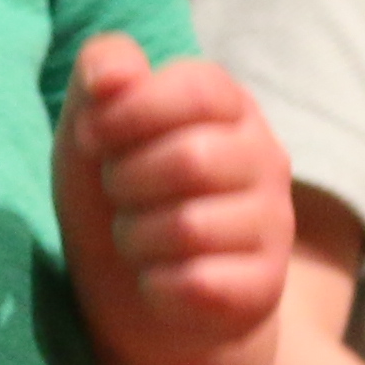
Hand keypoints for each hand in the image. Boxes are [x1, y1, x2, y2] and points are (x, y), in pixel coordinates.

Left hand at [57, 39, 288, 360]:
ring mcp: (274, 224)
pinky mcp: (266, 287)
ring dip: (135, 238)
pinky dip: (156, 286)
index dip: (131, 111)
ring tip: (138, 239)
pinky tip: (158, 280)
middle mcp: (266, 158)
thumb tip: (111, 76)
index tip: (90, 137)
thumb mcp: (92, 124)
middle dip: (126, 182)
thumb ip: (101, 72)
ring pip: (190, 228)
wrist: (132, 293)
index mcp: (230, 106)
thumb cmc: (118, 192)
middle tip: (119, 196)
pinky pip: (199, 285)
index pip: (199, 89)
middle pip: (192, 160)